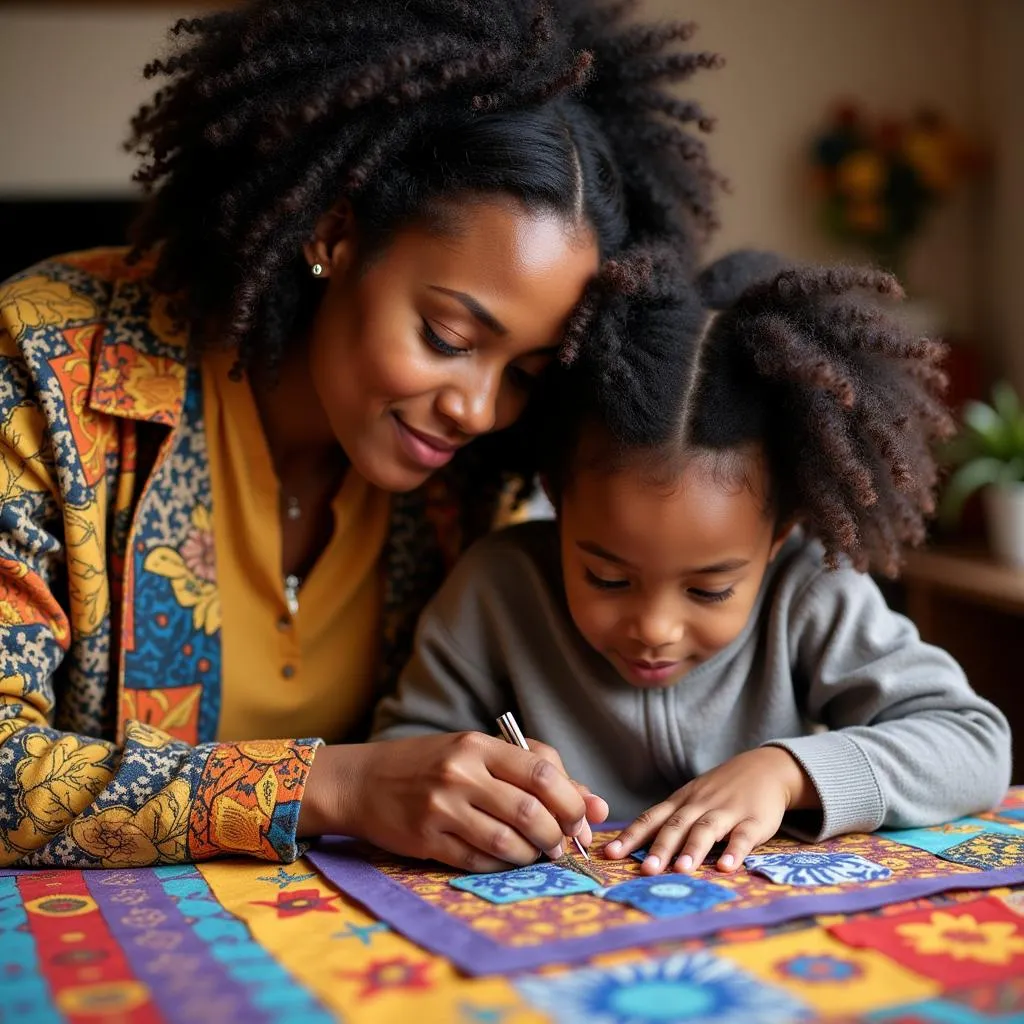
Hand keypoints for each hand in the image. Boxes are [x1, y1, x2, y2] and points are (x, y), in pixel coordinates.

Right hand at [298, 733, 605, 872]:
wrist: (362, 780)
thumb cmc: (429, 763)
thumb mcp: (475, 751)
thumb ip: (533, 769)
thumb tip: (595, 804)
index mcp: (478, 745)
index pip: (542, 771)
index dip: (572, 799)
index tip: (583, 816)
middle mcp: (461, 773)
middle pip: (531, 811)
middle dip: (558, 835)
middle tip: (563, 843)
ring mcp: (442, 808)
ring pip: (508, 842)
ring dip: (533, 854)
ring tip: (537, 853)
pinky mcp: (427, 839)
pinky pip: (480, 861)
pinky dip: (503, 865)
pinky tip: (506, 859)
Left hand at [603, 747, 818, 874]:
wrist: (763, 768)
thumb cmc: (719, 791)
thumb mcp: (690, 799)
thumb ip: (669, 822)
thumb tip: (636, 850)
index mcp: (680, 803)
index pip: (650, 819)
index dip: (631, 836)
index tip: (610, 854)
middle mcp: (699, 805)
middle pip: (675, 826)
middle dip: (660, 848)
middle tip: (645, 870)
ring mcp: (726, 812)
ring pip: (705, 830)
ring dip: (692, 849)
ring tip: (681, 870)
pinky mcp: (753, 820)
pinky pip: (743, 836)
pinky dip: (734, 851)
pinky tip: (727, 866)